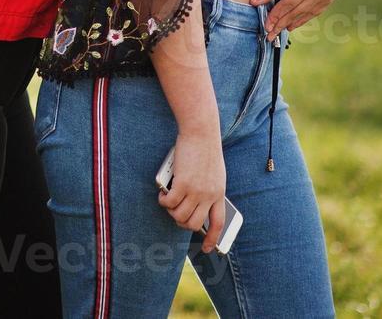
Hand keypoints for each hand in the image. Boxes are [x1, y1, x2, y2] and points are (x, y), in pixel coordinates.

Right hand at [158, 129, 227, 251]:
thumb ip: (208, 188)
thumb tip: (193, 201)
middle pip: (194, 224)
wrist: (201, 133)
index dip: (212, 239)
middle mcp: (209, 195)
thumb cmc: (205, 149)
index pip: (218, 223)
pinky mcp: (182, 184)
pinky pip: (170, 202)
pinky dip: (163, 201)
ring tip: (167, 200)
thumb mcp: (214, 173)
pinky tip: (162, 194)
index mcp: (219, 193)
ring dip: (171, 211)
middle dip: (182, 223)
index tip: (207, 249)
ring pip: (180, 215)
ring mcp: (196, 191)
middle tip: (175, 213)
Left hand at [250, 0, 335, 39]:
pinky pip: (315, 11)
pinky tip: (293, 23)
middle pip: (296, 12)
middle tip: (270, 36)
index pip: (287, 6)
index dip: (275, 17)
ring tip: (279, 31)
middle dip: (281, 24)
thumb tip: (254, 4)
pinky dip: (304, 17)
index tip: (266, 28)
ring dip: (292, 23)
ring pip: (306, 14)